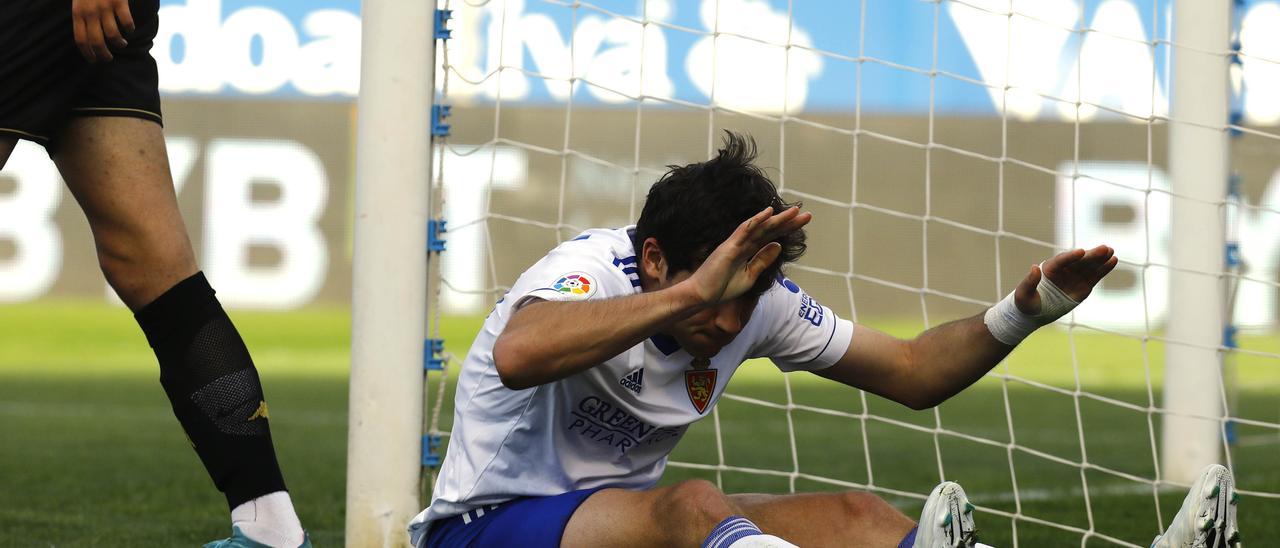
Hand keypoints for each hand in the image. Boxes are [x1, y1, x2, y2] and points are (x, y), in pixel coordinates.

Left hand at [72, 0, 134, 62]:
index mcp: (78, 13)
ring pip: (113, 35)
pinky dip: (129, 29)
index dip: (88, 53)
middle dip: (104, 55)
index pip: (81, 40)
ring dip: (119, 44)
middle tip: (108, 58)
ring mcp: (104, 7)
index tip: (94, 60)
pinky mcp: (119, 1)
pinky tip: (130, 29)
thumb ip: (81, 16)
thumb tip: (87, 36)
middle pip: (96, 42)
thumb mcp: (78, 2)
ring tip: (122, 44)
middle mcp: (90, 12)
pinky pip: (126, 22)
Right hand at [684, 206, 811, 305]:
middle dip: (788, 222)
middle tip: (807, 214)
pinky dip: (756, 221)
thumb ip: (763, 260)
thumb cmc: (722, 287)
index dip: (787, 229)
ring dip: (777, 219)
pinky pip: (743, 231)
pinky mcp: (728, 247)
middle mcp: (743, 243)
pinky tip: (768, 213)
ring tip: (794, 212)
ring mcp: (736, 244)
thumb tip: (778, 245)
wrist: (702, 295)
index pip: (772, 236)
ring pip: (760, 227)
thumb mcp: (750, 275)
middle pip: (769, 229)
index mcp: (749, 251)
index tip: (803, 222)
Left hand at [1014, 245, 1117, 314]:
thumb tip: (1034, 267)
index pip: (1062, 261)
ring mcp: (1074, 276)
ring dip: (1100, 259)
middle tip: (1104, 248)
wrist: (1034, 313)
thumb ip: (1029, 281)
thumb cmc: (1025, 303)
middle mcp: (1063, 270)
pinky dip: (1104, 269)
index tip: (1081, 252)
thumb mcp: (1023, 294)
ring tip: (1111, 252)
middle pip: (1079, 261)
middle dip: (1091, 255)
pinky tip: (1113, 261)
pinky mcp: (1083, 285)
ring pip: (1089, 266)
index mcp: (1049, 269)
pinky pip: (1095, 275)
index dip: (1071, 256)